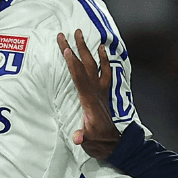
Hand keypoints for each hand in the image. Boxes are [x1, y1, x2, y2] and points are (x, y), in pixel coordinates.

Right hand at [56, 29, 121, 160]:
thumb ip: (83, 137)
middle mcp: (96, 92)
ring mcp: (101, 90)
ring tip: (80, 34)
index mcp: (89, 101)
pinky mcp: (103, 91)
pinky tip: (101, 48)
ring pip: (93, 65)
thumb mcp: (88, 141)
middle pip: (85, 66)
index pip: (79, 78)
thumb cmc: (96, 141)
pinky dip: (103, 59)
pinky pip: (104, 71)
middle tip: (70, 33)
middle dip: (77, 49)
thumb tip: (77, 138)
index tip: (65, 49)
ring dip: (87, 49)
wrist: (111, 144)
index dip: (72, 64)